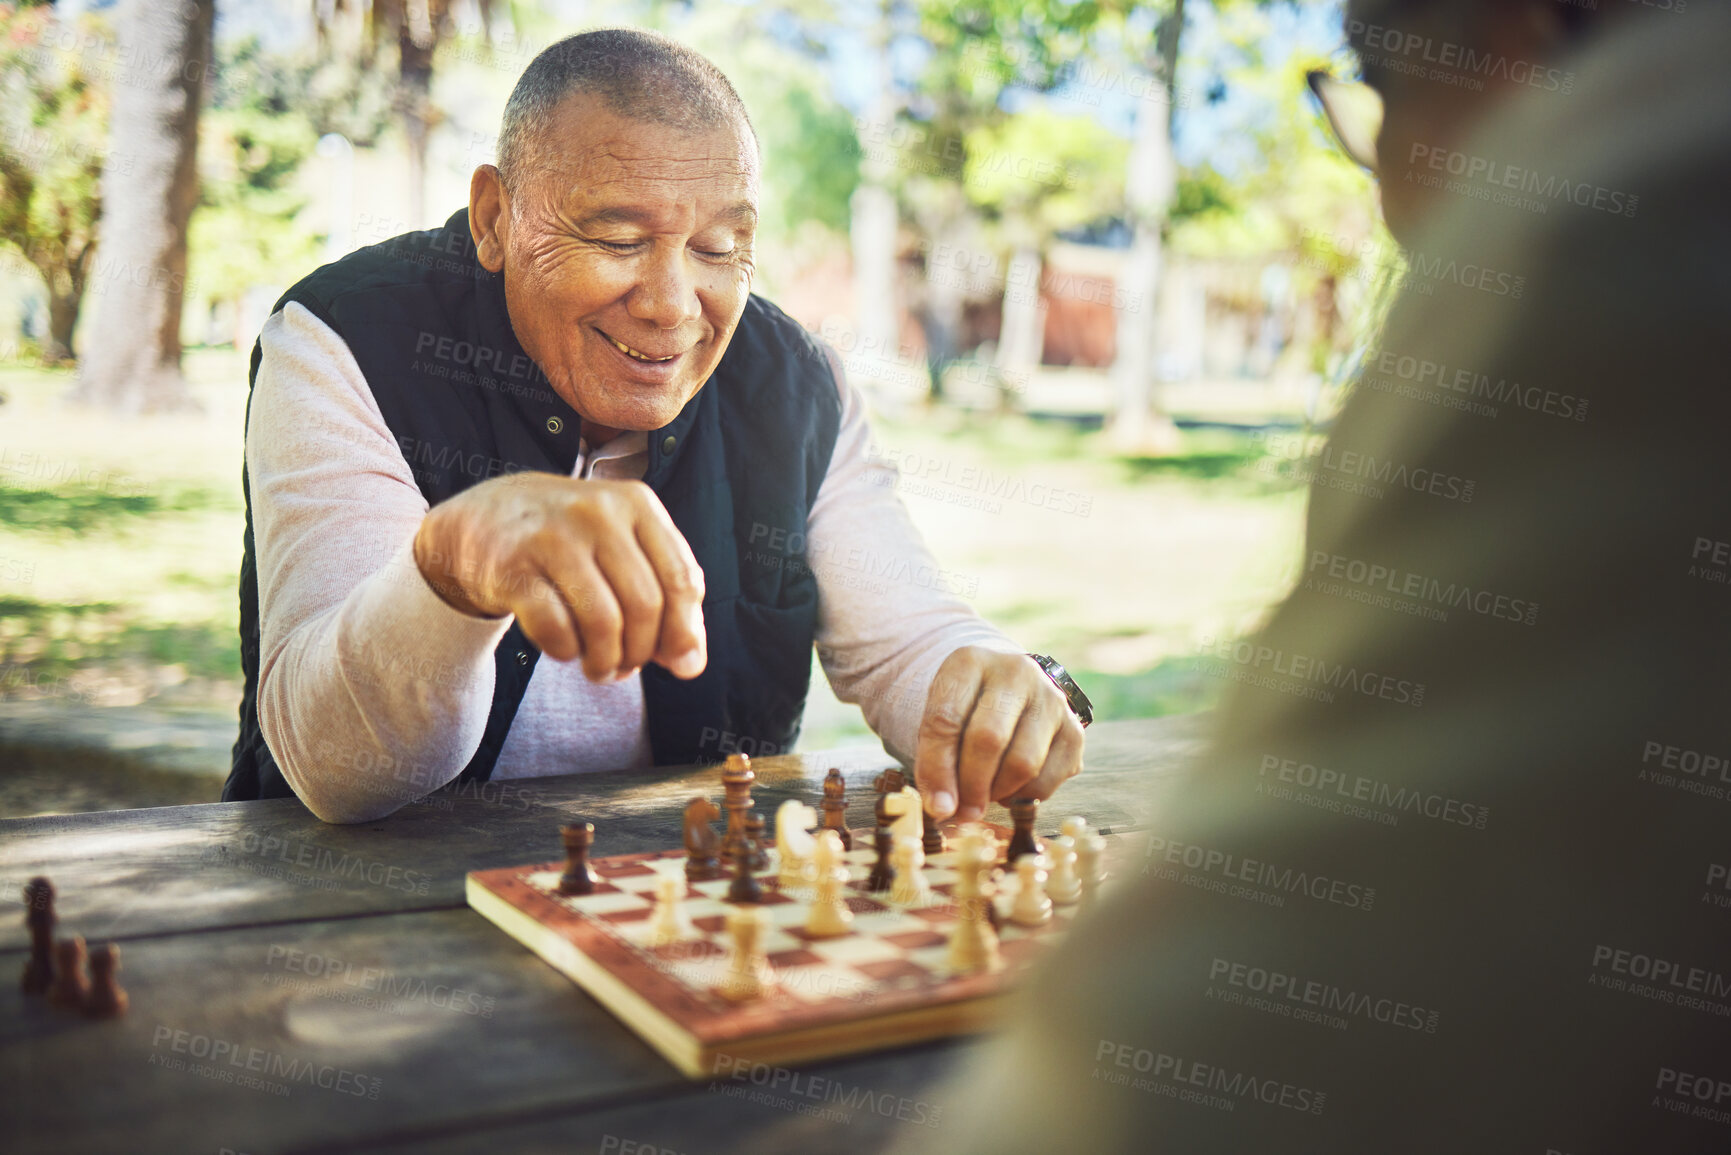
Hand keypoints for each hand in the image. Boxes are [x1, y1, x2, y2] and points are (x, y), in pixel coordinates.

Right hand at [413, 474, 705, 681]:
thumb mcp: (623, 547)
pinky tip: (564, 649)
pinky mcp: (512, 566)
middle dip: (641, 651)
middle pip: (645, 605)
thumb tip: (691, 664)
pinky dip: (566, 652)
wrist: (484, 519)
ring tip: (599, 669)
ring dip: (606, 661)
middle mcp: (597, 512)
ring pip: (603, 622)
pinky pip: (555, 629)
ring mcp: (552, 536)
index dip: (685, 631)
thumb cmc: (569, 541)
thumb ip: (665, 596)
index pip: (681, 579)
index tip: (680, 665)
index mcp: (636, 504)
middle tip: (627, 668)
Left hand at [913, 647, 1084, 821]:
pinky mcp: (1074, 729)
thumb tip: (942, 810)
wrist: (1009, 692)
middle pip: (988, 739)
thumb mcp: (940, 718)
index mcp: (971, 662)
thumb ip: (934, 760)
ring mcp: (1052, 699)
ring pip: (1023, 763)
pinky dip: (1023, 795)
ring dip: (997, 792)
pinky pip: (1047, 779)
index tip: (935, 805)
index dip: (937, 769)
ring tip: (984, 793)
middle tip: (961, 810)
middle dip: (970, 786)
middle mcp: (1017, 671)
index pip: (946, 719)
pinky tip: (1009, 787)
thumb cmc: (966, 710)